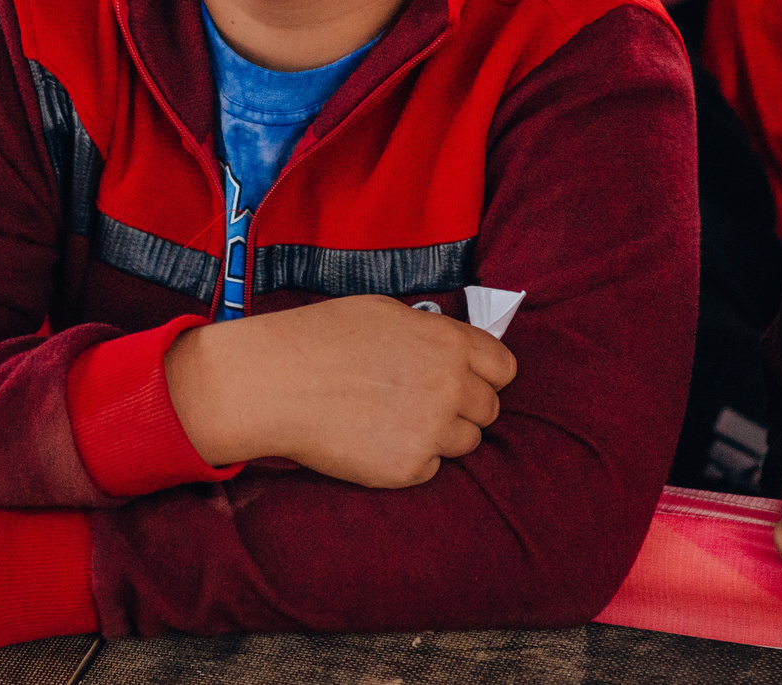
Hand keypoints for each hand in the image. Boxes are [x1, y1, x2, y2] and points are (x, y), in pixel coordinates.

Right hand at [163, 294, 517, 487]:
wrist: (278, 382)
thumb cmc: (323, 338)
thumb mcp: (388, 314)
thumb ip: (432, 336)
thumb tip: (453, 352)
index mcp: (451, 343)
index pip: (504, 368)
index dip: (485, 375)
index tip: (466, 380)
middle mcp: (452, 386)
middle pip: (489, 410)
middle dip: (463, 408)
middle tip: (422, 403)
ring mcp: (433, 430)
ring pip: (465, 443)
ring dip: (440, 435)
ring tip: (394, 420)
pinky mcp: (410, 467)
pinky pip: (429, 467)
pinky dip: (410, 458)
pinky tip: (374, 439)